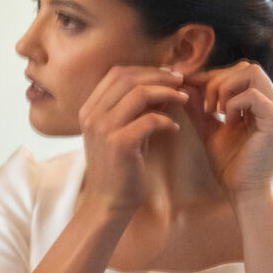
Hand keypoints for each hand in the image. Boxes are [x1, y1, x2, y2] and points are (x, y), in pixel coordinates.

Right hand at [77, 65, 188, 216]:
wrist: (108, 203)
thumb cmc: (119, 168)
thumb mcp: (121, 132)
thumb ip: (134, 109)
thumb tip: (162, 85)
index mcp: (89, 110)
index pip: (117, 73)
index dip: (146, 69)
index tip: (168, 75)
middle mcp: (92, 115)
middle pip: (128, 78)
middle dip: (159, 76)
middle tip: (181, 81)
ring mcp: (103, 129)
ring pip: (139, 94)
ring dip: (166, 93)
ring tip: (183, 99)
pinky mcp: (119, 144)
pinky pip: (149, 120)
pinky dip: (167, 120)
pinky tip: (174, 129)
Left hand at [183, 61, 272, 194]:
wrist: (242, 191)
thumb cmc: (229, 164)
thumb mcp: (209, 129)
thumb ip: (199, 108)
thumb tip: (184, 85)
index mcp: (261, 103)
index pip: (239, 71)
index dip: (213, 76)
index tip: (193, 90)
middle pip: (247, 66)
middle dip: (218, 80)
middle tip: (207, 107)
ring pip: (252, 73)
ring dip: (225, 89)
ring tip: (216, 112)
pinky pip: (253, 95)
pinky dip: (234, 104)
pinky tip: (228, 122)